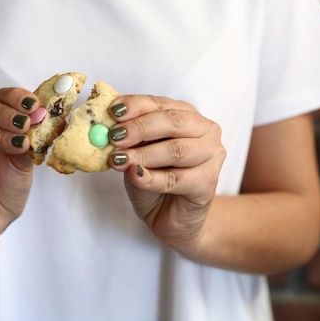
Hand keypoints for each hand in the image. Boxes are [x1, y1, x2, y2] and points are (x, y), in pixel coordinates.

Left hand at [108, 95, 225, 253]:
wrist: (172, 217)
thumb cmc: (155, 179)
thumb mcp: (137, 153)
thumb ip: (129, 139)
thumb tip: (108, 129)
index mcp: (186, 115)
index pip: (160, 103)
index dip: (135, 105)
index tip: (113, 112)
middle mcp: (205, 130)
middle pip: (173, 122)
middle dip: (140, 128)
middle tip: (115, 136)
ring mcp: (211, 156)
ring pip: (176, 150)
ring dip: (143, 154)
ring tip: (119, 160)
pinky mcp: (208, 183)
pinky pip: (176, 179)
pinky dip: (151, 178)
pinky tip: (135, 176)